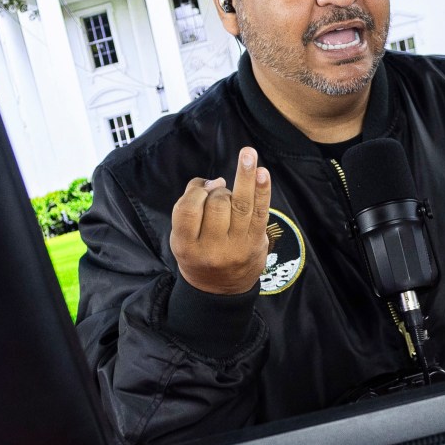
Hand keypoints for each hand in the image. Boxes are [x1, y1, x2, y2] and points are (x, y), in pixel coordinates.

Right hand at [170, 149, 272, 295]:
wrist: (220, 291)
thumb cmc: (198, 253)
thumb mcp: (182, 236)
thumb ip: (190, 206)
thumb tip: (216, 180)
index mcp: (186, 246)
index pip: (188, 209)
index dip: (196, 192)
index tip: (203, 188)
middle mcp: (212, 249)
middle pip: (216, 205)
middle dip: (218, 190)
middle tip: (220, 193)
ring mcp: (236, 247)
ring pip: (240, 205)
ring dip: (245, 176)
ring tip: (248, 154)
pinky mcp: (256, 244)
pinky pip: (260, 213)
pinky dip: (262, 191)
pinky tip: (263, 173)